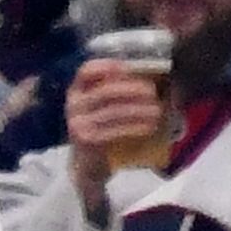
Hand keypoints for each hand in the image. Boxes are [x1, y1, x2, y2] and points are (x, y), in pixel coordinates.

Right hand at [61, 61, 166, 205]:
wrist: (86, 163)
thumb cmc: (100, 129)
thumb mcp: (101, 106)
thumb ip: (115, 91)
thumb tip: (149, 79)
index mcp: (77, 91)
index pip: (86, 71)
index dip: (108, 66)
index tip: (128, 69)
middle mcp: (73, 105)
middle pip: (106, 91)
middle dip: (132, 90)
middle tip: (152, 93)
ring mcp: (77, 123)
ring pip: (113, 111)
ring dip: (139, 110)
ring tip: (156, 111)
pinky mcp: (86, 140)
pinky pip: (114, 130)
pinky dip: (134, 127)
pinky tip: (148, 126)